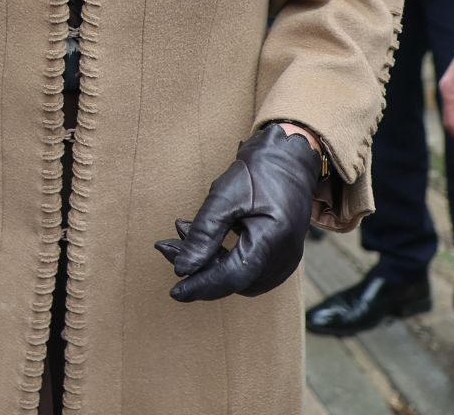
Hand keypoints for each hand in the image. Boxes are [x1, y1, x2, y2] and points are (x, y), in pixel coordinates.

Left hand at [155, 124, 320, 300]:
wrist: (288, 162)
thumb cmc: (257, 174)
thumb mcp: (224, 197)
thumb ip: (203, 234)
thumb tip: (181, 268)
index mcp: (272, 241)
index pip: (232, 277)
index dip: (202, 285)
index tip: (174, 291)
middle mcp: (283, 258)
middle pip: (233, 279)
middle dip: (198, 269)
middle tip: (164, 247)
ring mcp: (284, 261)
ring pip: (238, 277)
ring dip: (207, 262)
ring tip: (180, 236)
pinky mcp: (278, 258)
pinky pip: (247, 269)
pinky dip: (221, 258)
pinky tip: (201, 239)